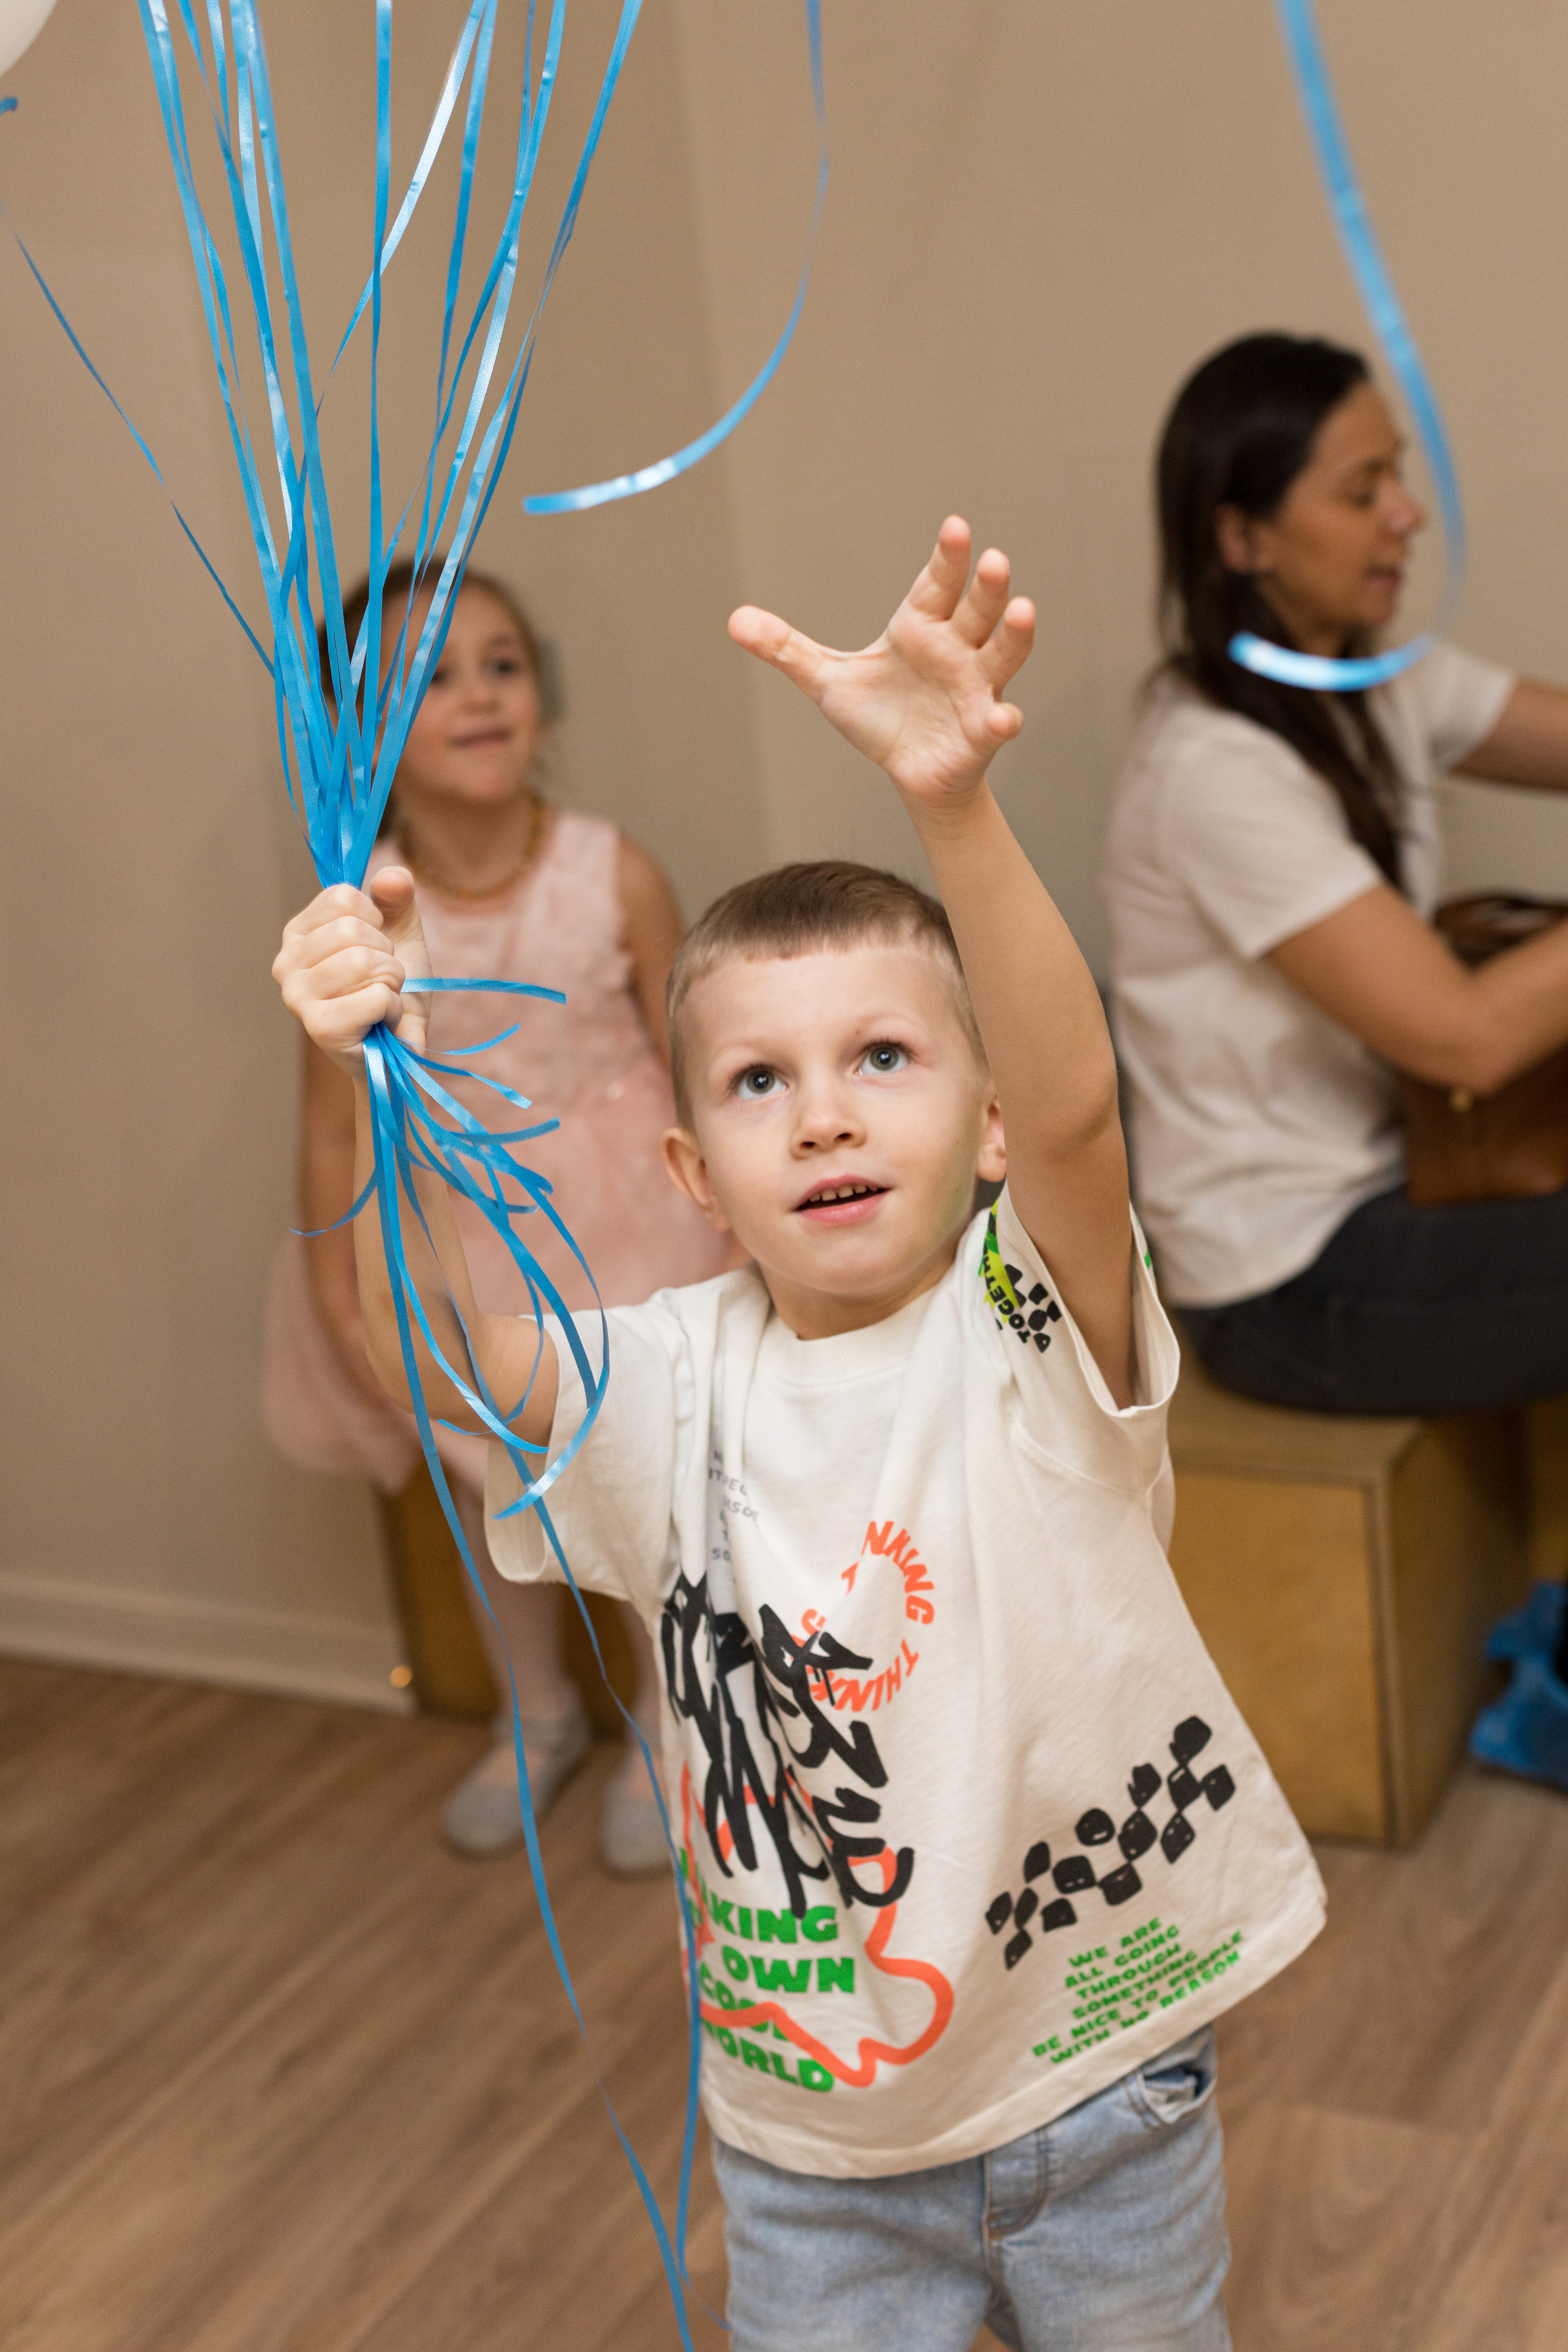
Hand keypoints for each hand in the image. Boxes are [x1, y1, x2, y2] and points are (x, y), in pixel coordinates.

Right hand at [273, 868, 431, 1075]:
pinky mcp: (319, 1027)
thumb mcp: (399, 932)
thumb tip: (393, 877)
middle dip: (386, 956)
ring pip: (365, 962)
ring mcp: (296, 997)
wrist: (397, 1045)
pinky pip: (375, 997)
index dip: (376, 921)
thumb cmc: (391, 986)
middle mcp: (286, 963)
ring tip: (380, 1001)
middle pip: (354, 929)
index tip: (373, 946)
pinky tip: (379, 1022)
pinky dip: (392, 1008)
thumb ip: (396, 897)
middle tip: (379, 981)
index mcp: (298, 933)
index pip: (343, 897)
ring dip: (391, 983)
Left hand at [728, 516, 1034, 806]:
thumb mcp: (827, 682)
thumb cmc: (880, 717)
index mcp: (920, 626)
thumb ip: (786, 649)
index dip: (949, 557)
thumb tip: (733, 620)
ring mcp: (975, 688)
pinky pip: (999, 722)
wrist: (909, 772)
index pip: (938, 583)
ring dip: (1015, 634)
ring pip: (1003, 653)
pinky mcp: (982, 731)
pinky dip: (1003, 720)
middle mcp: (956, 649)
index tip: (955, 528)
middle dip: (988, 586)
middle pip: (978, 609)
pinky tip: (1002, 718)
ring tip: (1024, 611)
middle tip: (994, 559)